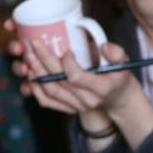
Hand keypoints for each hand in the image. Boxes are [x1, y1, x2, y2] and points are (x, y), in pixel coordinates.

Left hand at [7, 19, 142, 117]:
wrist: (118, 99)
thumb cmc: (118, 76)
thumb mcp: (124, 63)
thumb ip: (117, 53)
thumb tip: (103, 46)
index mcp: (101, 88)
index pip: (76, 77)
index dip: (67, 62)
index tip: (67, 50)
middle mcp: (87, 100)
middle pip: (58, 81)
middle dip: (43, 60)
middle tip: (33, 44)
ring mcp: (76, 107)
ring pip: (49, 90)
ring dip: (36, 72)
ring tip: (29, 55)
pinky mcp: (68, 109)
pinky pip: (46, 101)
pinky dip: (35, 87)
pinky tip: (30, 73)